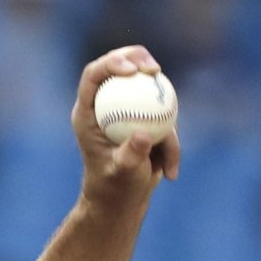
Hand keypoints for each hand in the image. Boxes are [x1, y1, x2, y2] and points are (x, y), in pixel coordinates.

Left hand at [71, 46, 179, 205]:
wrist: (122, 202)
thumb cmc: (114, 189)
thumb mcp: (122, 174)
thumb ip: (130, 156)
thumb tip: (144, 136)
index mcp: (88, 112)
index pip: (94, 75)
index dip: (112, 63)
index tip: (133, 69)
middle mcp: (105, 105)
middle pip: (120, 67)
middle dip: (138, 59)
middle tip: (155, 70)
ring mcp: (127, 109)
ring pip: (149, 93)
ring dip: (164, 123)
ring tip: (162, 161)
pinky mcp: (146, 118)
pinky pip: (165, 118)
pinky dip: (171, 146)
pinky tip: (170, 173)